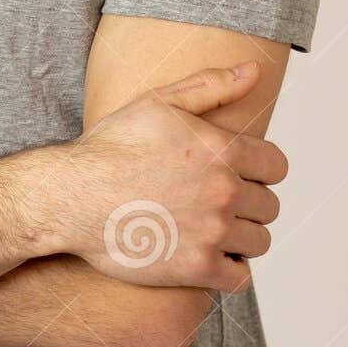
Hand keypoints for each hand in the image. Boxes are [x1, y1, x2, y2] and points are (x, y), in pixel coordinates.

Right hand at [58, 61, 287, 291]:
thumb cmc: (111, 147)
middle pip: (269, 206)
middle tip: (216, 203)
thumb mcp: (159, 103)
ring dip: (242, 238)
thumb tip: (256, 69)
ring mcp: (212, 232)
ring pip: (259, 242)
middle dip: (249, 204)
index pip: (276, 167)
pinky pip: (240, 277)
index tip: (240, 175)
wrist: (71, 196)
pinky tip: (207, 256)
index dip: (260, 170)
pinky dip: (230, 270)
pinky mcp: (197, 269)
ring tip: (213, 229)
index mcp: (222, 151)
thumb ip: (212, 86)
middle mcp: (224, 191)